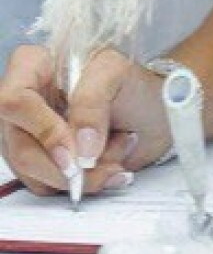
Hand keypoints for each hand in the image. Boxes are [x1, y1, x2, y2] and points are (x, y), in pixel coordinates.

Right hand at [0, 44, 172, 195]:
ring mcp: (30, 135)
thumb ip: (92, 102)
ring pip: (34, 174)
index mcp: (34, 66)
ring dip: (82, 176)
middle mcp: (25, 103)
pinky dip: (85, 184)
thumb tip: (79, 151)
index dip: (43, 131)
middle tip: (102, 165)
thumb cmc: (134, 83)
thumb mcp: (116, 73)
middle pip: (22, 148)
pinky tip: (112, 167)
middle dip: (66, 166)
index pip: (15, 101)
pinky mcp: (44, 162)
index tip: (75, 153)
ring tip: (118, 155)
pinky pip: (50, 186)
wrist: (155, 112)